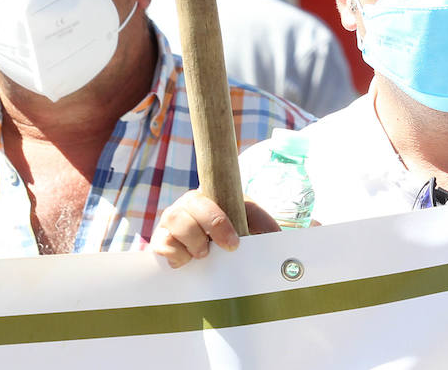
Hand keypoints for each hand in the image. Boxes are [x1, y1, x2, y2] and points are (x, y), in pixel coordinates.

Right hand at [153, 192, 280, 268]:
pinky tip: (187, 261)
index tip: (235, 242)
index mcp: (213, 194)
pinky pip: (162, 242)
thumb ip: (266, 225)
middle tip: (228, 248)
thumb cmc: (235, 236)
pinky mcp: (161, 239)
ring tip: (204, 254)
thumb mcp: (253, 227)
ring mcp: (173, 219)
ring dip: (192, 240)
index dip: (220, 217)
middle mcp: (190, 203)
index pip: (213, 186)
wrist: (212, 257)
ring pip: (174, 218)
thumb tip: (287, 232)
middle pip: (191, 202)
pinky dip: (175, 254)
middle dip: (211, 226)